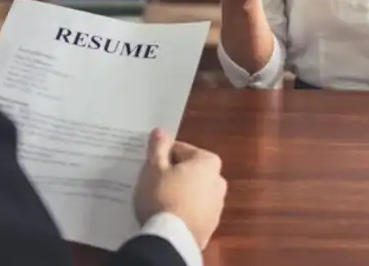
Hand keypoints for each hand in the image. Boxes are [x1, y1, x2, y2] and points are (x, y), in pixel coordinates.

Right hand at [134, 128, 227, 249]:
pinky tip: (168, 215)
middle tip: (152, 182)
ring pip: (192, 191)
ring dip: (179, 192)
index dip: (162, 156)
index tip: (150, 165)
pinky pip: (193, 211)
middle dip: (173, 174)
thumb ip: (158, 147)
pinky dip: (183, 210)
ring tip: (159, 201)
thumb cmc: (164, 196)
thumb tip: (160, 131)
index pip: (180, 150)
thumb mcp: (154, 168)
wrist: (172, 239)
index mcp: (209, 162)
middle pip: (189, 171)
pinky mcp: (210, 225)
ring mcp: (217, 205)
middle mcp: (219, 181)